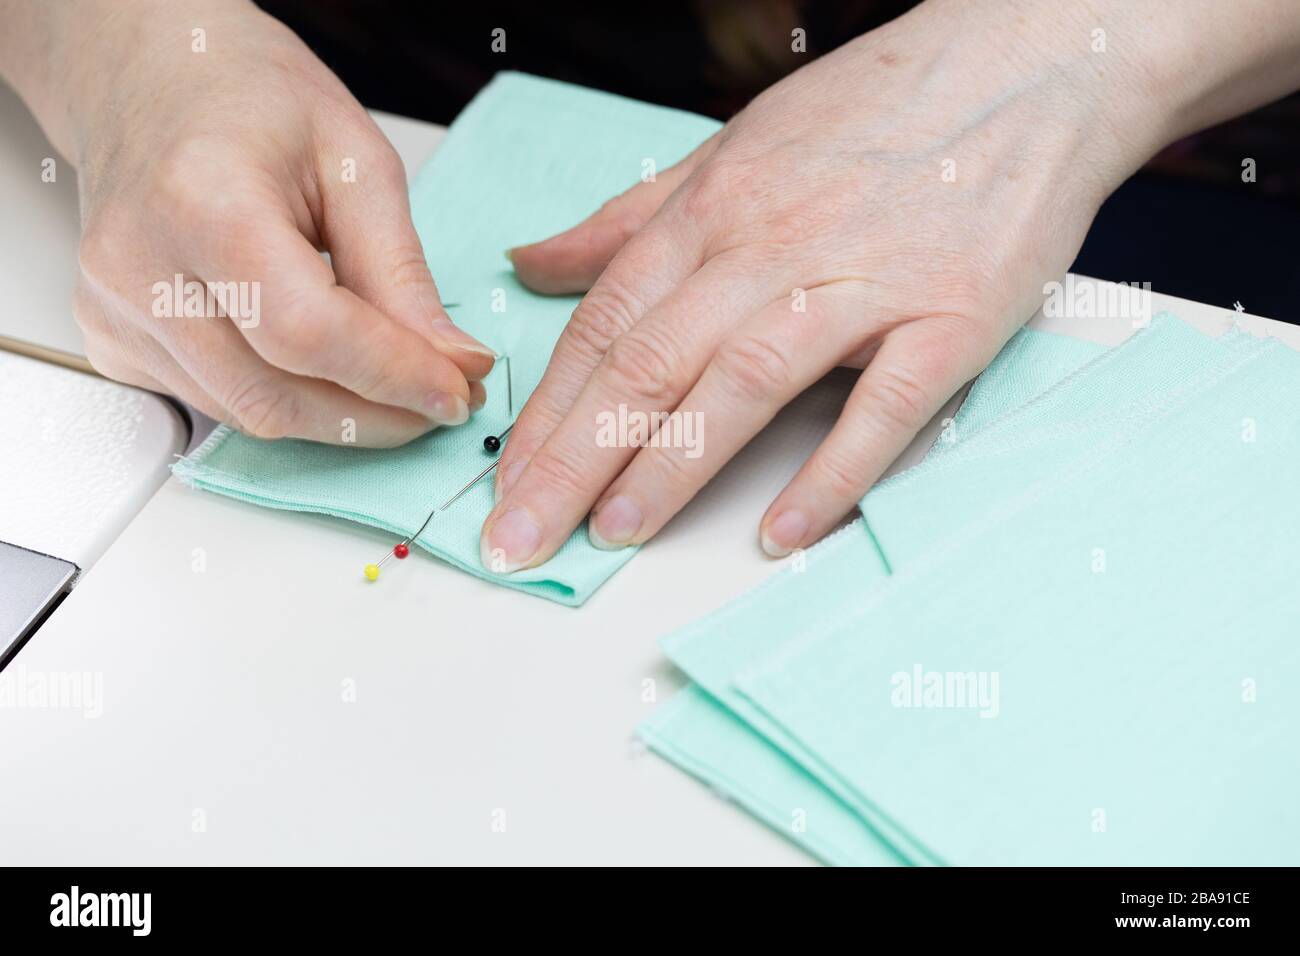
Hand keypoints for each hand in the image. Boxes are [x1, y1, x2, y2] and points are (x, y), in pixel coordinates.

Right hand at [62, 1, 492, 444]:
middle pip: (276, 393)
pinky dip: (289, 402)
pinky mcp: (113, 343)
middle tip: (445, 396)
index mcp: (201, 200)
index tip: (458, 390)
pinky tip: (326, 370)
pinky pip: (218, 405)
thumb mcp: (356, 160)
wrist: (153, 79)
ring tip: (398, 384)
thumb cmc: (249, 100)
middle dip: (378, 415)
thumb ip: (399, 271)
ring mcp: (115, 312)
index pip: (307, 332)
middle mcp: (140, 267)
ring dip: (340, 419)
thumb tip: (451, 362)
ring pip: (250, 414)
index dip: (392, 376)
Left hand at [480, 0, 1160, 569]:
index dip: (546, 411)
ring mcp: (862, 282)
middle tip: (519, 539)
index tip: (503, 482)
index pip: (604, 325)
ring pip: (743, 383)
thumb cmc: (875, 110)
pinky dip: (830, 472)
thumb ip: (630, 218)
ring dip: (671, 467)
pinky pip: (881, 408)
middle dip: (572, 462)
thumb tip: (533, 261)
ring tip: (614, 537)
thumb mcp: (732, 146)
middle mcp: (771, 245)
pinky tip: (779, 532)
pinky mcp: (950, 316)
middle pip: (649, 364)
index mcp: (712, 209)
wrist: (1028, 63)